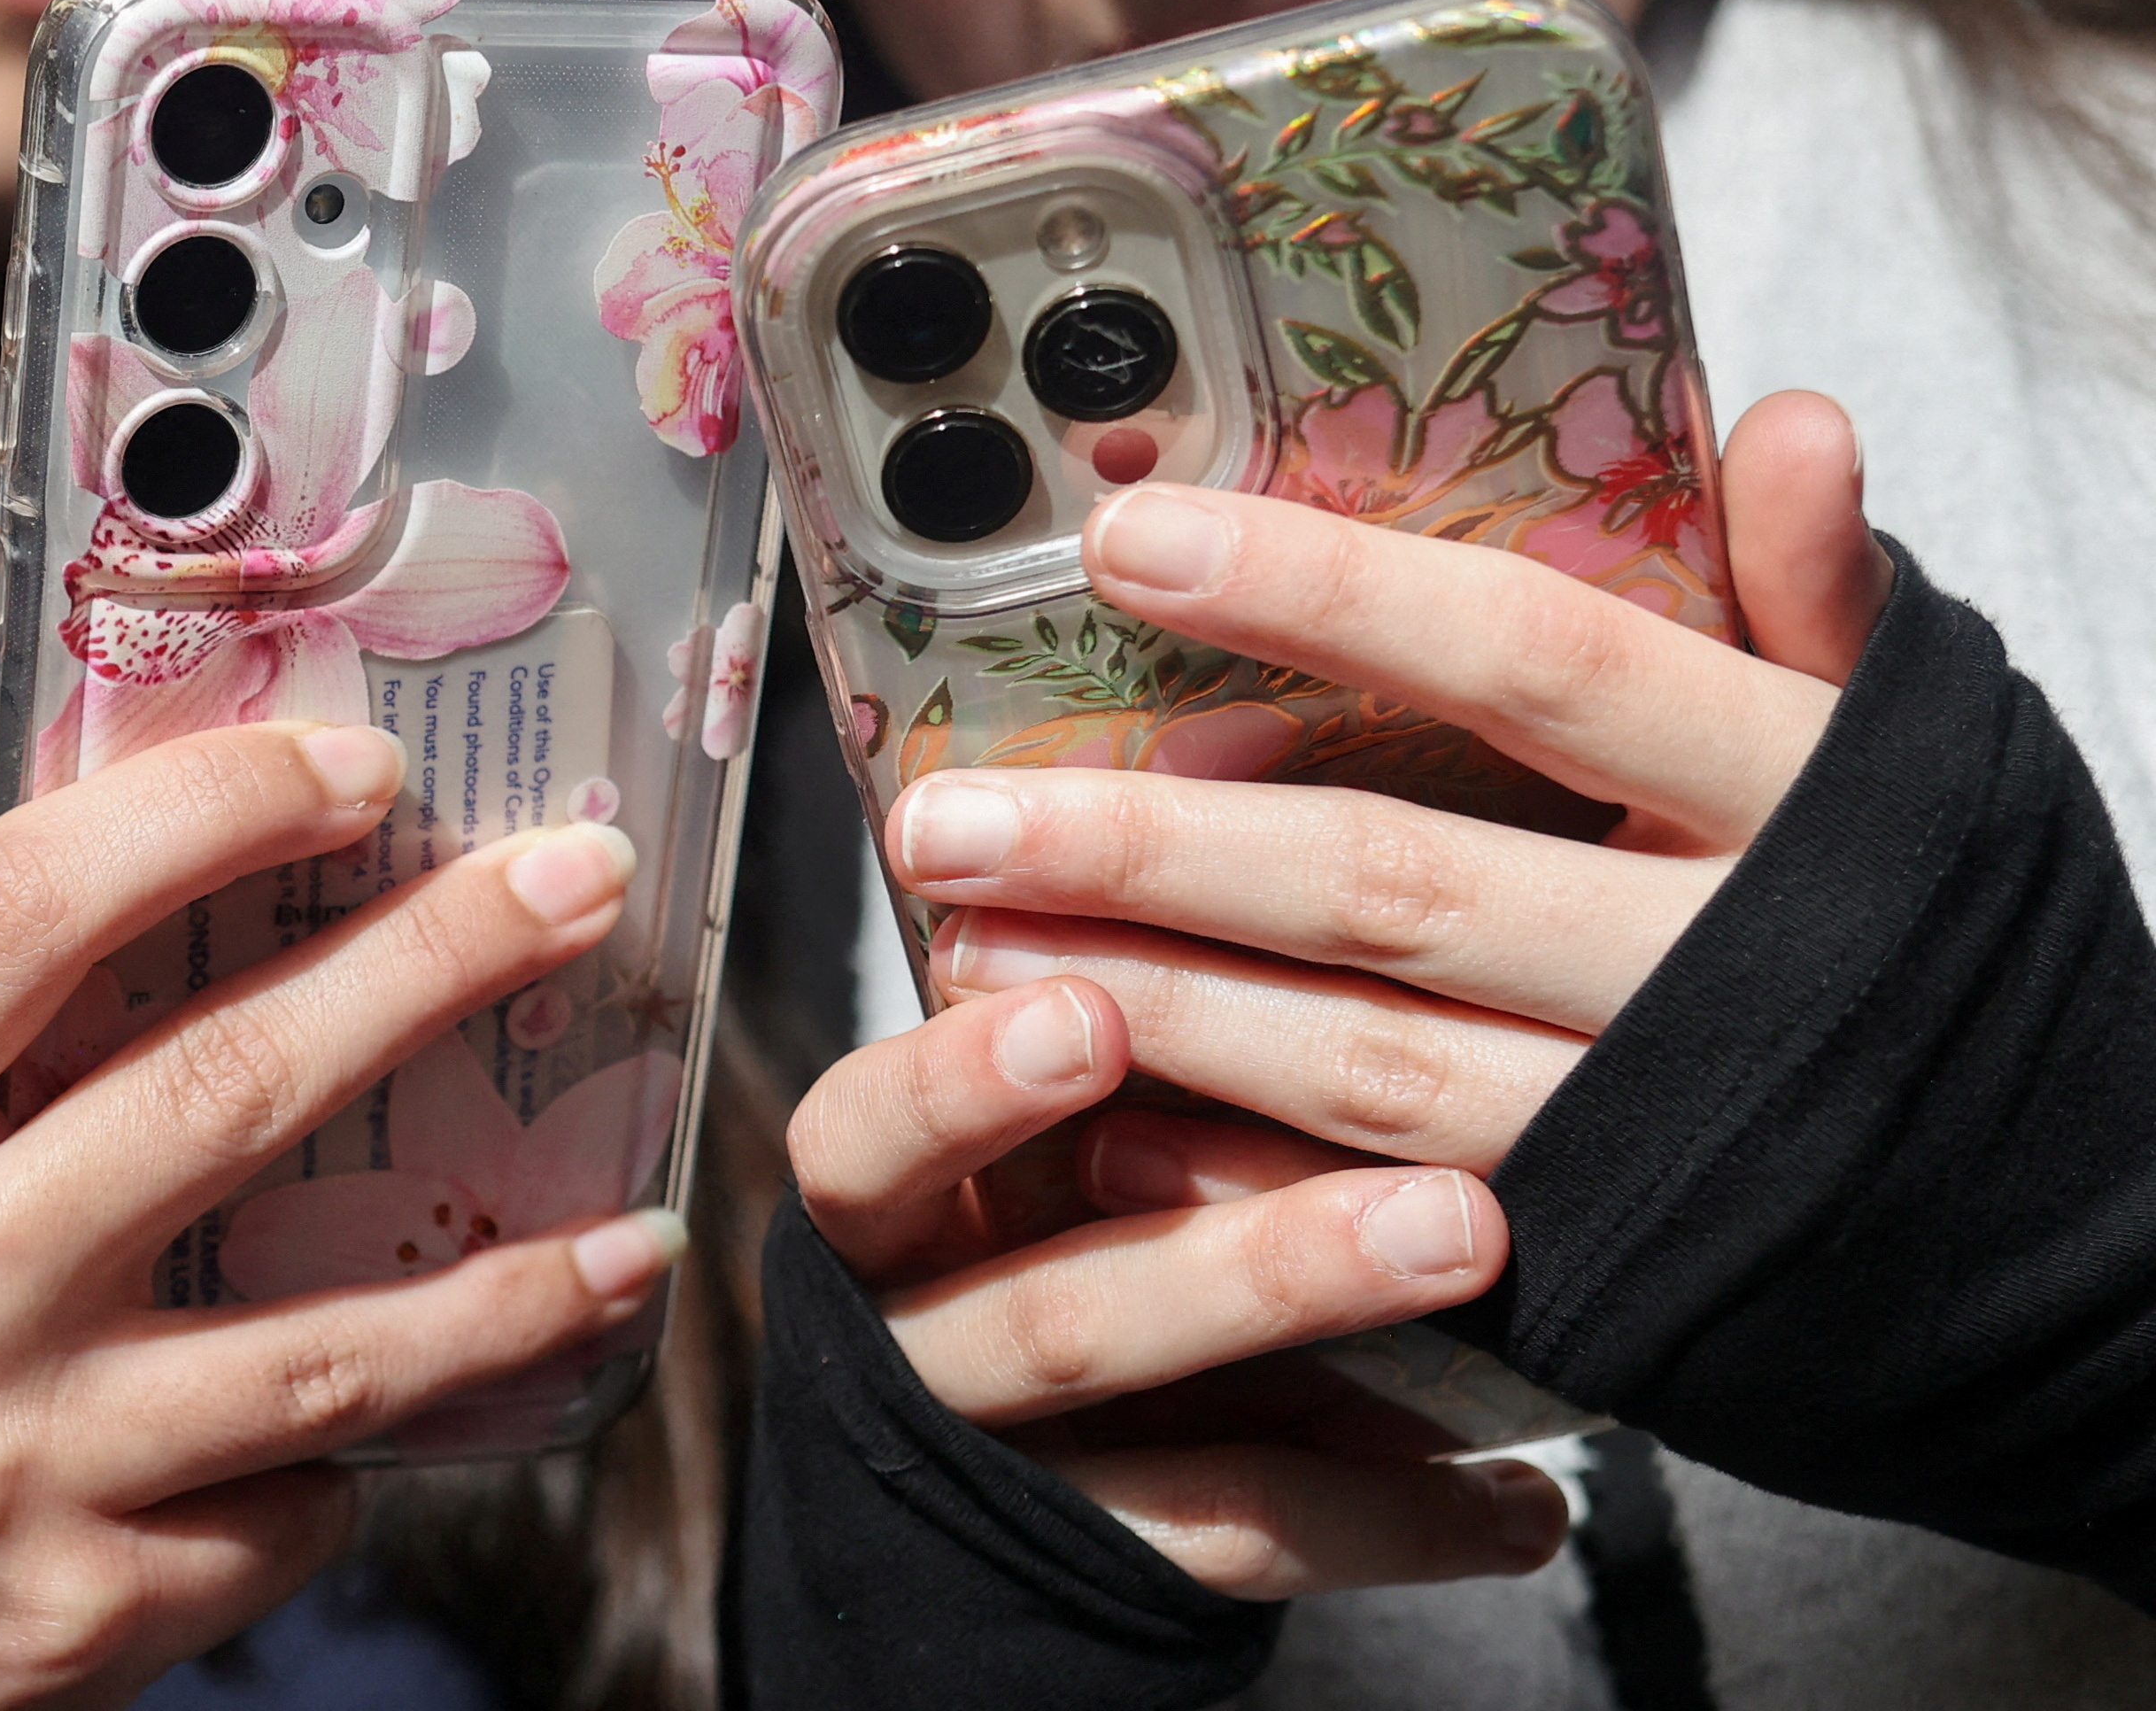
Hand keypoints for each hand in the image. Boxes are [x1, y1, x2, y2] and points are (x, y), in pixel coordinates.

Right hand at [0, 722, 679, 1710]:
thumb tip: (211, 883)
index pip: (13, 916)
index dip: (202, 811)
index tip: (358, 764)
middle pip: (219, 1089)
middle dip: (432, 964)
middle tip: (580, 880)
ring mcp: (10, 1469)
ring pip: (323, 1351)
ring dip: (509, 1285)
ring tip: (636, 1230)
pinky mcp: (85, 1616)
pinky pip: (290, 1512)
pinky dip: (360, 1461)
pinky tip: (412, 1426)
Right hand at [788, 981, 1571, 1598]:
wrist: (965, 1485)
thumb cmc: (1021, 1221)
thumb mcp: (1013, 1131)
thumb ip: (1098, 1018)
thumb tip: (1262, 819)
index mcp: (889, 1208)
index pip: (868, 1142)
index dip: (962, 1086)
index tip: (1089, 1013)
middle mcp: (919, 1341)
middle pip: (1046, 1312)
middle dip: (1233, 1255)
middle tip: (1430, 1201)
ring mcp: (1007, 1470)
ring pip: (1167, 1441)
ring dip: (1320, 1333)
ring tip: (1475, 1248)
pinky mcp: (1098, 1572)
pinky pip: (1245, 1545)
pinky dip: (1393, 1520)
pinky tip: (1524, 1504)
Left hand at [899, 389, 1886, 1207]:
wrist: (2078, 1238)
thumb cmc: (1958, 948)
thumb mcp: (1920, 754)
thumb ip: (1825, 599)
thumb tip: (1788, 417)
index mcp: (1793, 799)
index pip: (1535, 660)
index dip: (1330, 598)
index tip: (1131, 543)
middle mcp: (1710, 970)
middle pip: (1392, 885)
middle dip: (1154, 849)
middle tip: (951, 810)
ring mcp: (1646, 1136)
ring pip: (1358, 1066)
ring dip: (1153, 1006)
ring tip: (971, 946)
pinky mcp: (1600, 1268)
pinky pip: (1383, 1218)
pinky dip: (1235, 1176)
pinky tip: (1092, 1128)